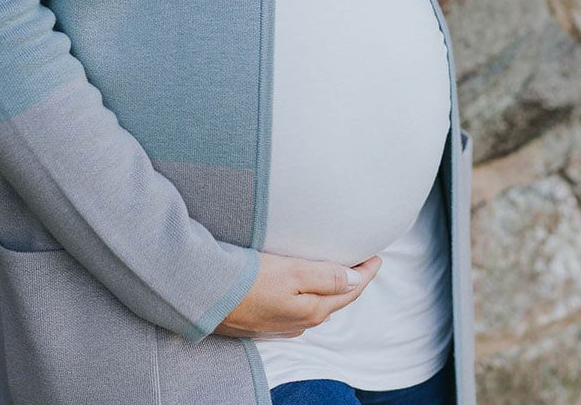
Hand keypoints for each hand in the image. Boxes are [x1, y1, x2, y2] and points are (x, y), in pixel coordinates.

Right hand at [213, 252, 382, 338]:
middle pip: (336, 300)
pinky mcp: (265, 322)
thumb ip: (326, 276)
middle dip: (352, 282)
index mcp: (312, 310)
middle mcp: (300, 322)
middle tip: (363, 262)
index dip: (366, 273)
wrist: (203, 296)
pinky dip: (310, 296)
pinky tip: (306, 287)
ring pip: (317, 306)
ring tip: (339, 270)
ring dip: (331, 289)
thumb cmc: (246, 281)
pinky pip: (298, 309)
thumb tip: (355, 279)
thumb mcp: (292, 273)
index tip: (377, 255)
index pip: (350, 290)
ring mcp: (281, 325)